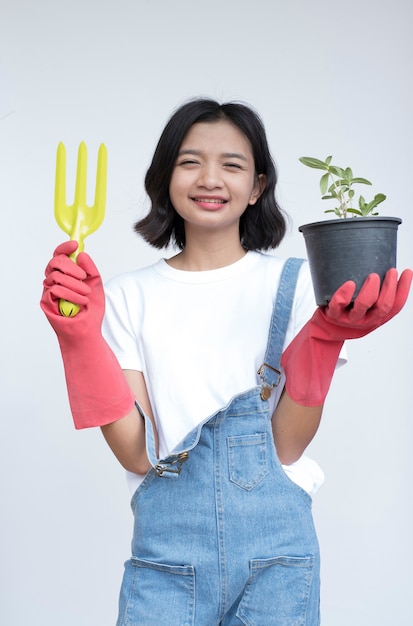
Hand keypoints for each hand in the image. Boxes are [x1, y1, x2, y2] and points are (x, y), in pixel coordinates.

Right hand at [40, 241, 134, 428]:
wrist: (88, 333)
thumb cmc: (91, 311)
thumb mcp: (96, 286)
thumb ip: (90, 270)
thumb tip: (82, 255)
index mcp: (66, 276)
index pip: (60, 256)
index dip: (64, 248)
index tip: (74, 244)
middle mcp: (54, 281)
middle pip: (54, 262)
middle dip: (69, 266)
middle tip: (83, 276)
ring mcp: (48, 291)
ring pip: (56, 276)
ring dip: (74, 285)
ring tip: (86, 296)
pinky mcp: (46, 302)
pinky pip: (55, 290)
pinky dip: (70, 294)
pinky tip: (80, 302)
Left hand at [315, 268, 412, 339]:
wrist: (327, 329)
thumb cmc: (349, 312)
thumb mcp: (366, 307)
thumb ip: (375, 291)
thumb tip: (384, 260)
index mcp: (377, 317)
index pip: (395, 305)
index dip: (403, 289)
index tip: (407, 272)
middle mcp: (365, 319)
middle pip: (382, 307)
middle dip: (389, 288)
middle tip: (391, 271)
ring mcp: (349, 318)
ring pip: (363, 306)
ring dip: (370, 290)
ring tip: (373, 276)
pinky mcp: (333, 314)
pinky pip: (338, 304)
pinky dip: (344, 294)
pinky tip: (350, 284)